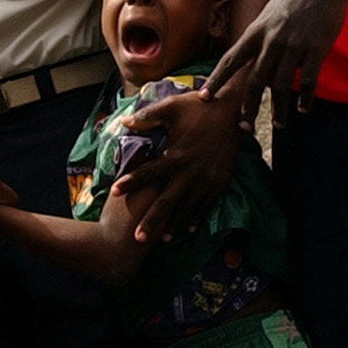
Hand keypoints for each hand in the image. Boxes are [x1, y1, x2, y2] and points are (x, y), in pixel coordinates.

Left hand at [114, 89, 239, 243]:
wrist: (233, 111)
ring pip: (187, 209)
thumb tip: (124, 122)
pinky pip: (206, 205)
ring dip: (174, 225)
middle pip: (167, 202)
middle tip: (137, 239)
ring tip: (161, 240)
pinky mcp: (220, 182)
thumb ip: (147, 116)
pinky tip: (188, 229)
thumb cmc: (199, 107)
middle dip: (151, 221)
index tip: (114, 191)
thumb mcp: (172, 107)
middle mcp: (191, 173)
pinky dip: (196, 218)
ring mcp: (207, 180)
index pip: (148, 173)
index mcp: (177, 155)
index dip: (131, 182)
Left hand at [202, 0, 347, 126]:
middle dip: (248, 107)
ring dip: (280, 109)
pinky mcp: (315, 48)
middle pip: (254, 81)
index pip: (231, 59)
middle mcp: (271, 40)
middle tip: (244, 126)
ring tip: (281, 123)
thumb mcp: (270, 12)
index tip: (204, 96)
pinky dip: (305, 98)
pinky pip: (308, 80)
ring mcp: (293, 45)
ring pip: (281, 86)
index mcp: (257, 30)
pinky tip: (303, 108)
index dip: (217, 80)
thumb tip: (257, 58)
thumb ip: (262, 36)